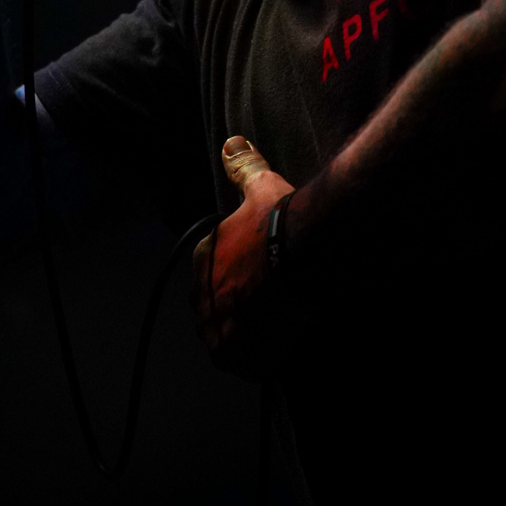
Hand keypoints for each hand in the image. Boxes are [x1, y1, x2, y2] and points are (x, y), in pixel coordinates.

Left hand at [191, 135, 294, 377]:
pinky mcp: (233, 354)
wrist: (305, 257)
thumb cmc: (282, 222)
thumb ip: (243, 167)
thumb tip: (230, 141)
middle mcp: (200, 293)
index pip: (213, 271)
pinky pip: (241, 364)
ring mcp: (214, 327)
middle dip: (237, 307)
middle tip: (270, 304)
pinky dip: (258, 360)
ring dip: (245, 336)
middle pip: (216, 306)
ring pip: (226, 336)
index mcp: (204, 256)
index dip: (238, 275)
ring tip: (276, 328)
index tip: (261, 276)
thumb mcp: (260, 188)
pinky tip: (279, 348)